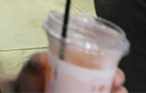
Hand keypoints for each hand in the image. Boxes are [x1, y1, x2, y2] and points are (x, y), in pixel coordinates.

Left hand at [9, 52, 125, 92]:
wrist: (25, 92)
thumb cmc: (32, 80)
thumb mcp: (32, 70)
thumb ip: (35, 63)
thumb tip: (42, 56)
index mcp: (83, 70)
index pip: (108, 70)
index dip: (117, 75)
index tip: (116, 79)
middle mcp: (89, 86)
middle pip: (115, 89)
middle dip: (120, 91)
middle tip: (114, 91)